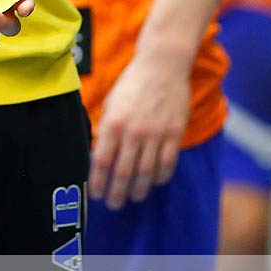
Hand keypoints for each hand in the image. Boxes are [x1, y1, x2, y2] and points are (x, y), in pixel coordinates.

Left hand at [89, 47, 188, 209]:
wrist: (162, 66)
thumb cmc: (132, 84)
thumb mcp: (111, 103)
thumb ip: (106, 128)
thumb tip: (99, 153)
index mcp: (113, 123)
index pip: (101, 161)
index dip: (97, 181)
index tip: (96, 194)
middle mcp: (133, 132)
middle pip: (123, 172)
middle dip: (117, 192)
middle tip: (114, 204)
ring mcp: (155, 134)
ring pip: (146, 172)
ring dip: (139, 189)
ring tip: (134, 197)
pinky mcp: (174, 133)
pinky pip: (167, 163)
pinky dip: (160, 177)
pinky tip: (154, 182)